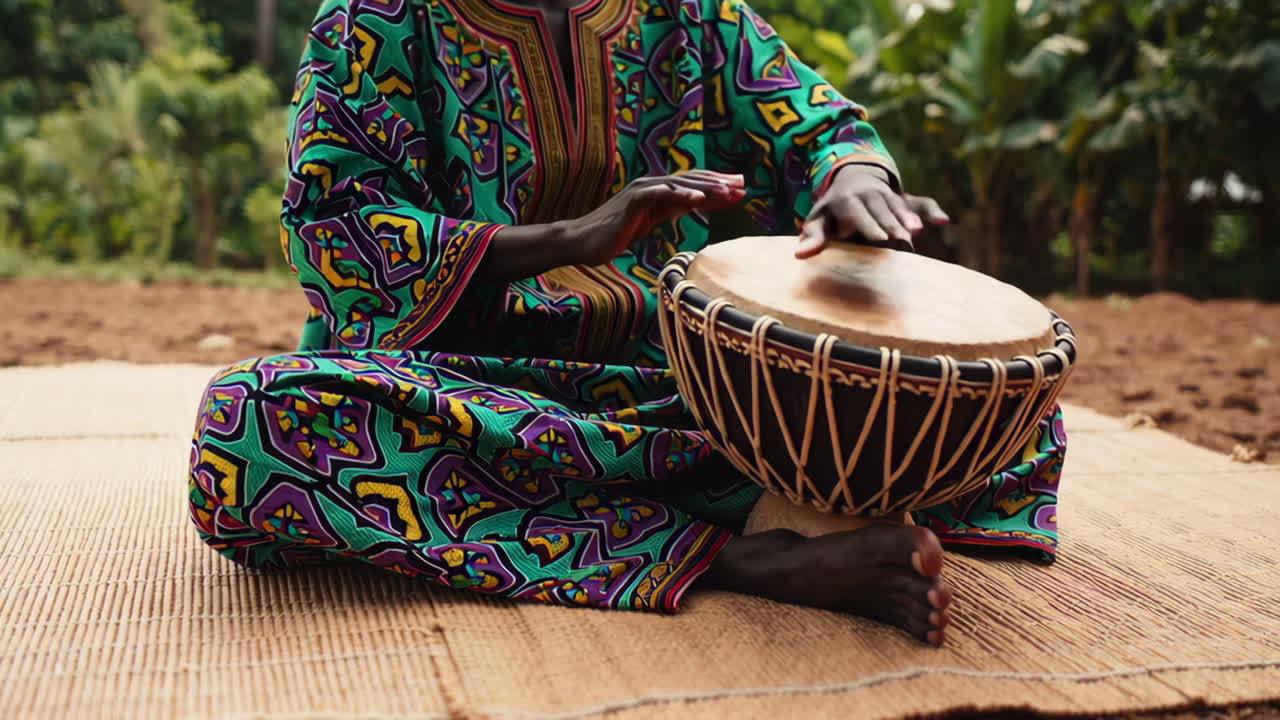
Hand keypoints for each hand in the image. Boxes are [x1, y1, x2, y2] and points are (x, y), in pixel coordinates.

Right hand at [571, 171, 745, 265]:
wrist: (583, 242)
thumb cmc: (614, 235)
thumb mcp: (649, 222)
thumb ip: (670, 211)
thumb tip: (693, 205)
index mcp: (657, 192)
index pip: (693, 185)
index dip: (717, 186)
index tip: (740, 189)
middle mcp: (652, 186)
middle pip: (692, 180)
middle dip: (719, 182)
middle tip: (743, 184)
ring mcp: (642, 190)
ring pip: (681, 184)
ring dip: (706, 186)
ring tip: (729, 190)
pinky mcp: (633, 200)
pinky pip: (661, 194)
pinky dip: (681, 195)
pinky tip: (700, 199)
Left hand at [796, 165, 948, 259]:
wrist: (852, 178)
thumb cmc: (832, 210)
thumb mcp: (817, 219)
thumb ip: (812, 237)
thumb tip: (799, 255)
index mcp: (849, 202)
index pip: (862, 218)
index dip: (872, 230)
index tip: (879, 243)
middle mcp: (871, 196)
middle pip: (884, 215)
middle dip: (894, 228)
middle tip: (904, 245)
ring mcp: (890, 196)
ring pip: (901, 209)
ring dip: (909, 222)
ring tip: (916, 236)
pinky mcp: (904, 198)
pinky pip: (920, 202)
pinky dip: (931, 211)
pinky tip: (943, 221)